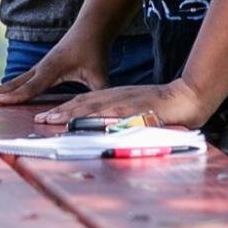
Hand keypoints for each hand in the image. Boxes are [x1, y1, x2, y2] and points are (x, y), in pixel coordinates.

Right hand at [0, 31, 110, 105]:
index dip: (16, 96)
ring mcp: (38, 68)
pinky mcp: (40, 69)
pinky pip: (19, 81)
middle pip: (12, 83)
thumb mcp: (99, 74)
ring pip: (12, 82)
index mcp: (52, 68)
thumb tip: (103, 111)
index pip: (31, 86)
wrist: (90, 28)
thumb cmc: (94, 50)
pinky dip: (5, 88)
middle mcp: (40, 68)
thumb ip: (99, 93)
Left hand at [34, 78, 216, 128]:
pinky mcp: (136, 109)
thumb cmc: (164, 108)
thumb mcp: (136, 111)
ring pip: (93, 107)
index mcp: (116, 98)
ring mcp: (126, 103)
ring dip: (71, 114)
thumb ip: (120, 119)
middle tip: (40, 118)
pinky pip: (113, 114)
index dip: (64, 110)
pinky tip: (83, 122)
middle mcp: (117, 98)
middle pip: (83, 104)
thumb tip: (104, 130)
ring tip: (52, 119)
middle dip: (60, 112)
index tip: (46, 116)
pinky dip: (97, 118)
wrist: (187, 97)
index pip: (85, 103)